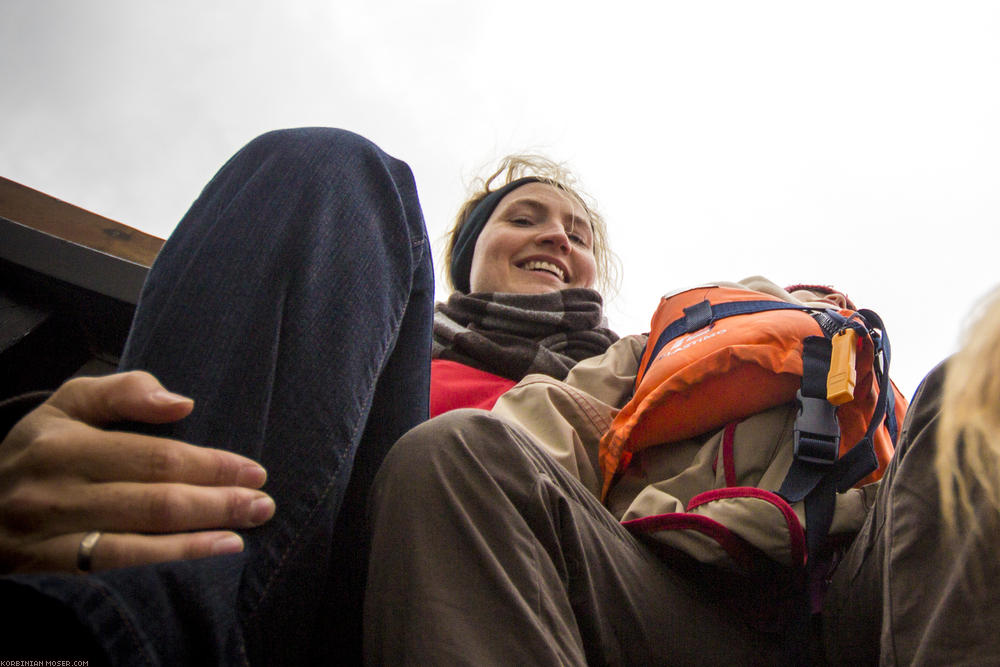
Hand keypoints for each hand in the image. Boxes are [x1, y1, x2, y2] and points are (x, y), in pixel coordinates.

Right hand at [0, 371, 275, 572]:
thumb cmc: (39, 450)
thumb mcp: (68, 405)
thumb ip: (124, 392)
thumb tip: (180, 403)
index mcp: (64, 443)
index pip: (155, 457)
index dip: (211, 466)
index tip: (254, 472)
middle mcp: (54, 491)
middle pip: (153, 501)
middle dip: (217, 503)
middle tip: (263, 505)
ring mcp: (46, 536)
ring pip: (136, 541)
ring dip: (198, 540)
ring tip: (243, 535)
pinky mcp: (44, 571)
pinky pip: (113, 570)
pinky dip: (164, 565)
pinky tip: (202, 559)